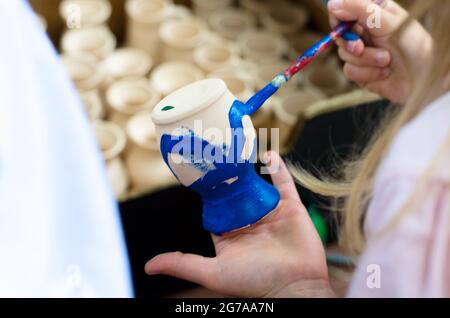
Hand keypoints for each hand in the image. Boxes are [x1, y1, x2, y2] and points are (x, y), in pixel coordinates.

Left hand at [145, 151, 334, 297]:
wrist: (296, 287)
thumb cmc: (255, 282)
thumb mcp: (214, 272)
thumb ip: (183, 264)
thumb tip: (149, 266)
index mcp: (230, 234)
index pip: (215, 209)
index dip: (209, 193)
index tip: (200, 172)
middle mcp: (249, 221)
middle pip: (236, 193)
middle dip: (228, 176)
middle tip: (219, 153)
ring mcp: (270, 213)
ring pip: (258, 184)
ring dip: (250, 168)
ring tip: (238, 148)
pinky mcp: (290, 207)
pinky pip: (282, 183)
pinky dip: (277, 168)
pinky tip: (268, 154)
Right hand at [328, 0, 432, 102]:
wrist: (423, 78)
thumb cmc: (413, 46)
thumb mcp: (386, 22)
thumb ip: (359, 9)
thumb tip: (331, 4)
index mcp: (373, 13)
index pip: (344, 10)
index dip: (339, 18)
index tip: (342, 26)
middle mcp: (366, 32)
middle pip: (339, 34)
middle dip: (351, 43)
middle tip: (361, 47)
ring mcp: (363, 53)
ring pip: (344, 55)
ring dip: (366, 60)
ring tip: (386, 61)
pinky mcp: (361, 73)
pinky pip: (349, 71)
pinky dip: (366, 73)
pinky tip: (383, 73)